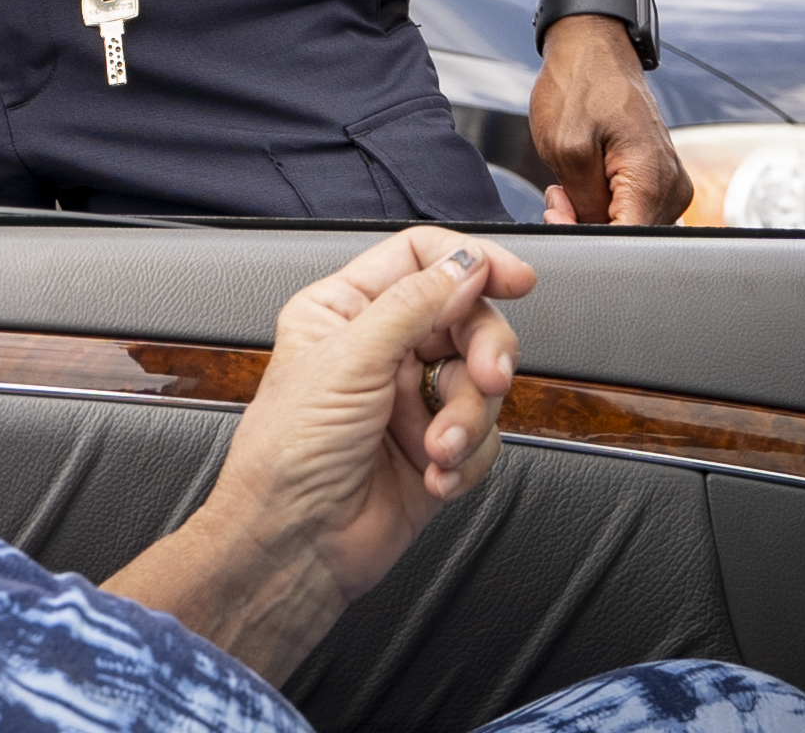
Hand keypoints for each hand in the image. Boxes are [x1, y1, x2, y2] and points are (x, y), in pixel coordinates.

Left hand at [104, 228, 535, 679]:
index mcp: (346, 309)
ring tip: (438, 448)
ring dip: (468, 419)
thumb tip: (465, 265)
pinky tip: (435, 474)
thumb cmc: (289, 454)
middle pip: (467, 318)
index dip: (472, 262)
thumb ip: (413, 306)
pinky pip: (486, 436)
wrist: (296, 544)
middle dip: (484, 351)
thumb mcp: (348, 361)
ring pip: (483, 381)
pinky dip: (467, 457)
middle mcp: (383, 348)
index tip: (515, 279)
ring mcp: (412, 399)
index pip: (420, 258)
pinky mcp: (438, 448)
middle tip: (488, 378)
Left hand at [531, 16, 689, 224]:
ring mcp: (668, 183)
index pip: (630, 243)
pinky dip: (600, 203)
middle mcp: (671, 185)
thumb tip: (593, 237)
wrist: (592, 49)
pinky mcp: (658, 179)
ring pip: (627, 226)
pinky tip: (581, 182)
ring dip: (591, 214)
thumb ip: (584, 205)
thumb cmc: (579, 85)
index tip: (561, 218)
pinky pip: (630, 209)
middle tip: (557, 197)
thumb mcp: (566, 148)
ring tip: (567, 183)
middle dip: (586, 226)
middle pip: (629, 237)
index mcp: (653, 178)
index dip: (589, 240)